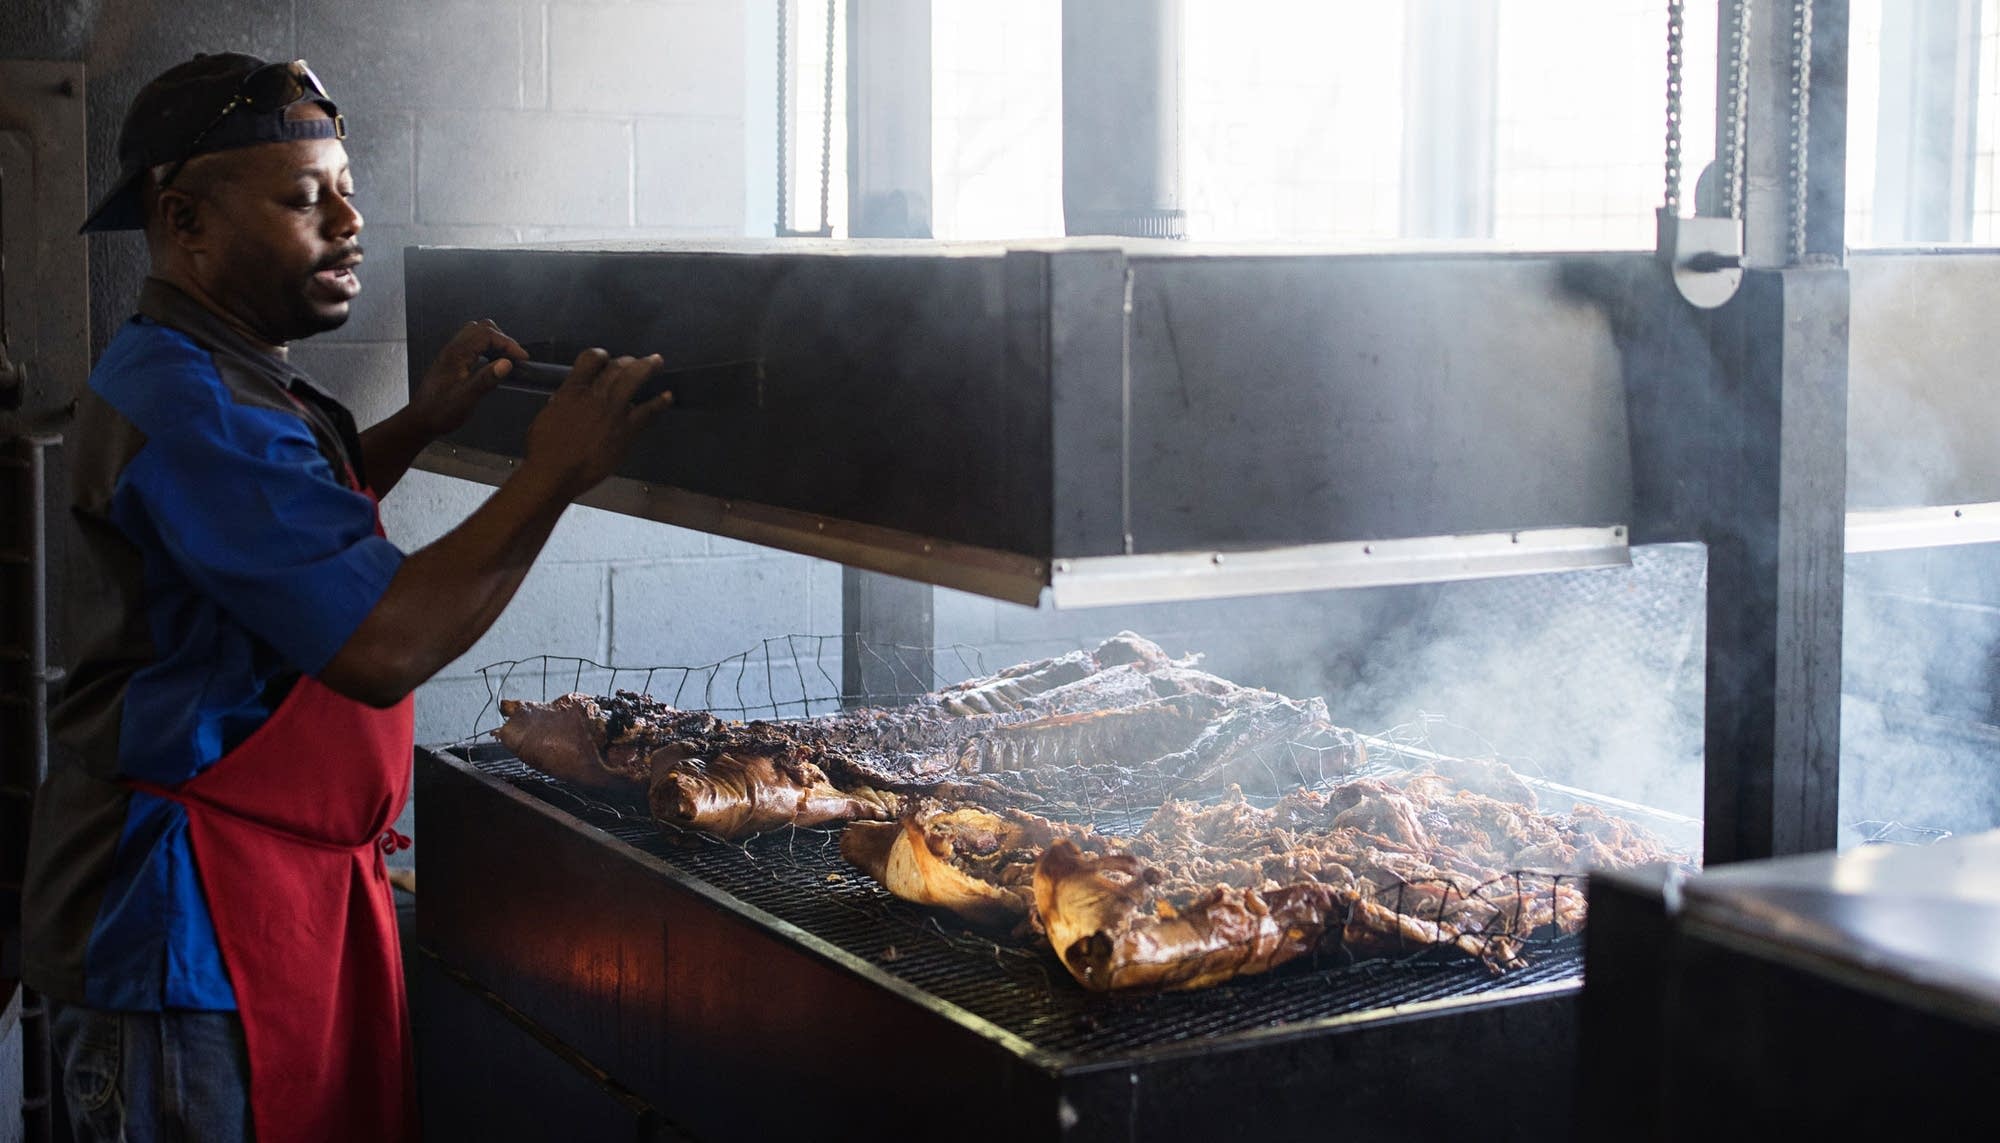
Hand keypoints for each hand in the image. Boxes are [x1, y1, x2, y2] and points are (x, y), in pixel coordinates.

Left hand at [409, 319, 527, 437]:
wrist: (421, 419)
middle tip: (515, 356)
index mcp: (456, 354)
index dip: (508, 344)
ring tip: (506, 358)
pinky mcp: (453, 360)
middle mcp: (453, 349)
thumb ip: (486, 379)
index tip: (521, 357)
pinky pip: (472, 344)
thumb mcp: (466, 398)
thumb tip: (506, 364)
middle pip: (482, 328)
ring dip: (494, 341)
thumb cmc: (439, 411)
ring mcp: (452, 353)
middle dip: (502, 339)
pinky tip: (492, 362)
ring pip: (476, 333)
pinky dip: (487, 347)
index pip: (487, 335)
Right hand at [522, 349, 672, 497]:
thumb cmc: (543, 449)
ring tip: (657, 362)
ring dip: (648, 367)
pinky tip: (668, 397)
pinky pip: (648, 411)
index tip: (606, 357)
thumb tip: (564, 400)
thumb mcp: (546, 416)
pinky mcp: (626, 430)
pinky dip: (660, 402)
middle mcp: (594, 395)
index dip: (601, 355)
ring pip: (634, 380)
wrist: (554, 473)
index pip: (590, 359)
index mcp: (572, 390)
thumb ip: (561, 404)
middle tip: (637, 361)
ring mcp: (612, 411)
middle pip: (617, 367)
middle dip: (629, 361)